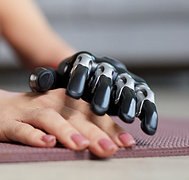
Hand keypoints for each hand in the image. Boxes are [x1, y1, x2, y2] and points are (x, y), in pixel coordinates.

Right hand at [0, 88, 135, 157]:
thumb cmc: (27, 115)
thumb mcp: (54, 116)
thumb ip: (78, 126)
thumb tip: (113, 143)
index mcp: (61, 101)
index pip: (89, 113)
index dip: (108, 126)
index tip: (127, 142)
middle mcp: (46, 104)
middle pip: (73, 116)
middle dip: (93, 132)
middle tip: (110, 149)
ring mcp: (26, 112)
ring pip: (49, 119)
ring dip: (66, 131)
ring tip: (81, 146)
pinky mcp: (7, 122)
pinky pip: (22, 129)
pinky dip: (34, 136)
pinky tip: (46, 143)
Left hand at [29, 51, 157, 134]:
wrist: (84, 80)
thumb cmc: (65, 81)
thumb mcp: (52, 78)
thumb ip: (44, 79)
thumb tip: (39, 79)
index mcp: (86, 60)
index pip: (82, 66)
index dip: (78, 79)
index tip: (72, 94)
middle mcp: (108, 66)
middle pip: (108, 77)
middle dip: (104, 93)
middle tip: (98, 110)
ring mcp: (125, 78)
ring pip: (129, 88)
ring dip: (128, 103)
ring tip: (125, 118)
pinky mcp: (140, 92)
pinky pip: (147, 102)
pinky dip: (149, 114)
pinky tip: (147, 129)